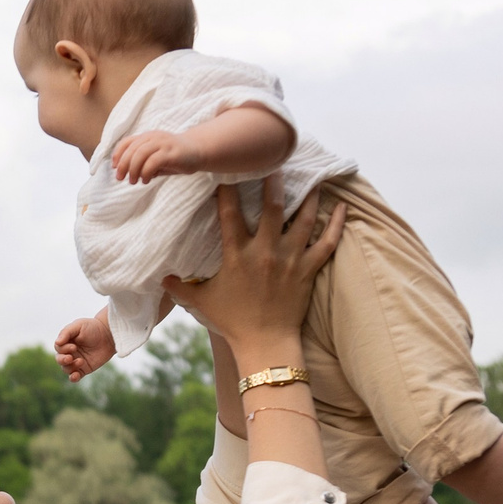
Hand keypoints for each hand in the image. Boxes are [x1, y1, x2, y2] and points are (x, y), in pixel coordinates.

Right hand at [54, 313, 116, 381]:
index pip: (58, 348)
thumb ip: (66, 332)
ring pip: (66, 368)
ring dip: (70, 367)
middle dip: (63, 360)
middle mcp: (69, 352)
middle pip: (59, 359)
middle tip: (70, 357)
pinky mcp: (84, 369)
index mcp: (66, 341)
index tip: (74, 347)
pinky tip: (75, 376)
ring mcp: (76, 361)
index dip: (63, 349)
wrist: (109, 335)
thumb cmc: (93, 327)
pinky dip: (73, 378)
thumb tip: (57, 342)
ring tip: (81, 361)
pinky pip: (75, 376)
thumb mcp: (78, 325)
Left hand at [111, 130, 197, 184]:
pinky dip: (146, 172)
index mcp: (148, 137)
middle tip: (121, 178)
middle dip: (123, 165)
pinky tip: (146, 180)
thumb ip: (142, 162)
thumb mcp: (155, 157)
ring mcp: (163, 144)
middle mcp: (154, 137)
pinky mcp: (172, 153)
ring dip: (133, 169)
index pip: (127, 142)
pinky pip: (153, 161)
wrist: (198, 151)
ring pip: (140, 154)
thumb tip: (127, 173)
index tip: (114, 167)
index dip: (117, 154)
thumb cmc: (174, 156)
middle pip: (131, 149)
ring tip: (134, 181)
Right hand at [162, 186, 344, 366]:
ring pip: (303, 219)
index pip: (228, 214)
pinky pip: (327, 243)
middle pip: (272, 207)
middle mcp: (265, 252)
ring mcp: (290, 260)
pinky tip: (342, 208)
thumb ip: (181, 288)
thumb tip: (160, 277)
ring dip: (309, 196)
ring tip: (312, 177)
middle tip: (276, 159)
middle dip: (273, 181)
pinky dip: (337, 224)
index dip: (226, 189)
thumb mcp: (202, 303)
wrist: (265, 344)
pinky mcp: (308, 270)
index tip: (226, 170)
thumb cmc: (233, 323)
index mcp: (236, 255)